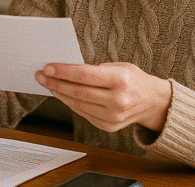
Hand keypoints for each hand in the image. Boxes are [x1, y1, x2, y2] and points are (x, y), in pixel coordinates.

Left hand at [35, 61, 171, 132]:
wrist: (153, 102)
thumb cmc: (133, 79)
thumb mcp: (119, 66)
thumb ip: (95, 69)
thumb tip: (66, 70)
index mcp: (120, 80)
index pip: (85, 76)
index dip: (63, 72)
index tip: (47, 67)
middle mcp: (117, 101)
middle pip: (78, 92)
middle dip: (56, 83)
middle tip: (40, 75)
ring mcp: (113, 117)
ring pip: (78, 104)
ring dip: (60, 94)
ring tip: (48, 84)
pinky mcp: (109, 127)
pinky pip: (83, 113)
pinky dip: (70, 103)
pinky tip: (62, 95)